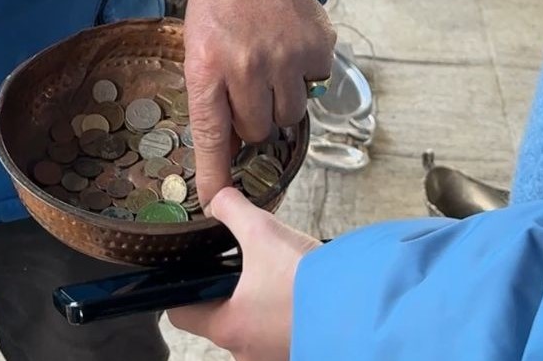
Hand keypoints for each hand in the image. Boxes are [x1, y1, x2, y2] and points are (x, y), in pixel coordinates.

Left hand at [168, 186, 318, 360]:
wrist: (362, 308)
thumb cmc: (307, 281)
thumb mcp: (262, 232)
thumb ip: (232, 211)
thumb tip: (217, 199)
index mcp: (228, 328)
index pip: (181, 313)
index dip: (181, 287)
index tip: (189, 267)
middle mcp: (247, 353)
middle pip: (219, 318)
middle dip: (228, 288)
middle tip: (238, 260)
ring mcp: (274, 357)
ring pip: (252, 325)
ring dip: (258, 300)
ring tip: (273, 271)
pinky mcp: (298, 353)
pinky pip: (278, 333)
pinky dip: (281, 312)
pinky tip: (295, 289)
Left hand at [184, 0, 334, 206]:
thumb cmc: (222, 1)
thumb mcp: (198, 42)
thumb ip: (211, 89)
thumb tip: (226, 145)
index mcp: (208, 65)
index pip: (211, 134)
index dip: (215, 173)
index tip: (213, 202)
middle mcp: (247, 66)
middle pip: (257, 130)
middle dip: (252, 119)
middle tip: (247, 89)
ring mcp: (285, 58)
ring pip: (288, 115)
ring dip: (279, 101)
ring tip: (270, 68)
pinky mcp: (316, 49)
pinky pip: (314, 85)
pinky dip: (305, 74)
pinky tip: (289, 48)